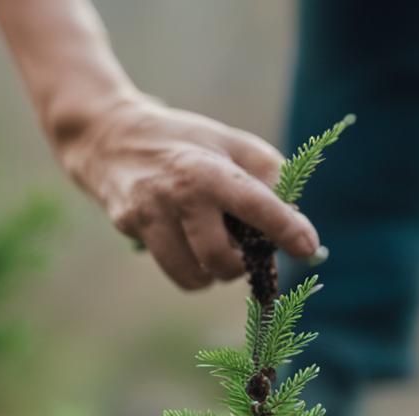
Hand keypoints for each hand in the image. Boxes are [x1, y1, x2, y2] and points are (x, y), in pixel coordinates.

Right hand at [56, 95, 320, 289]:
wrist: (110, 136)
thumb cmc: (184, 142)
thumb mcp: (231, 142)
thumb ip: (268, 174)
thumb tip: (296, 216)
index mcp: (209, 169)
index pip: (256, 205)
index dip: (286, 230)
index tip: (308, 249)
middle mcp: (179, 194)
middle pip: (221, 259)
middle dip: (241, 265)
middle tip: (245, 252)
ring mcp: (150, 215)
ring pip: (194, 276)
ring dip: (213, 273)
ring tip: (214, 251)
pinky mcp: (130, 228)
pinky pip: (172, 270)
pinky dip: (189, 269)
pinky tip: (188, 246)